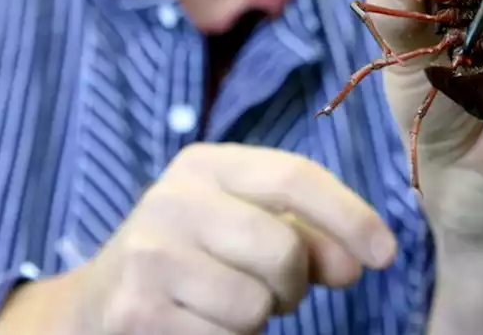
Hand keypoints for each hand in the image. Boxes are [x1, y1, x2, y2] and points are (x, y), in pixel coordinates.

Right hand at [0, 143, 396, 334]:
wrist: (96, 304)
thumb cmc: (191, 258)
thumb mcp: (242, 225)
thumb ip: (307, 235)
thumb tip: (357, 261)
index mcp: (205, 164)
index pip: (293, 177)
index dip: (349, 215)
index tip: (385, 254)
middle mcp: (172, 198)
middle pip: (282, 249)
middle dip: (293, 285)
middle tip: (276, 292)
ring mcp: (149, 255)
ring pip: (254, 305)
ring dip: (256, 320)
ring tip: (225, 305)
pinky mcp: (136, 311)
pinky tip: (196, 324)